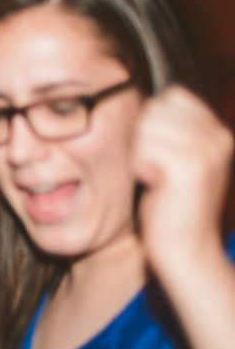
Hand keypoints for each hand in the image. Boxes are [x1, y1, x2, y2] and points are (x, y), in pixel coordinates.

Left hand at [134, 86, 233, 280]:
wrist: (185, 251)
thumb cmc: (167, 207)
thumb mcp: (169, 161)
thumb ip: (163, 129)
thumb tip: (130, 97)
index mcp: (216, 130)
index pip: (171, 97)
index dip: (150, 122)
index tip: (153, 155)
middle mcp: (218, 135)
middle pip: (155, 108)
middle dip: (141, 137)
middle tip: (151, 171)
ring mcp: (207, 149)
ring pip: (146, 127)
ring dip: (137, 153)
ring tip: (152, 179)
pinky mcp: (191, 166)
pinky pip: (142, 149)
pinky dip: (137, 167)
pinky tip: (152, 186)